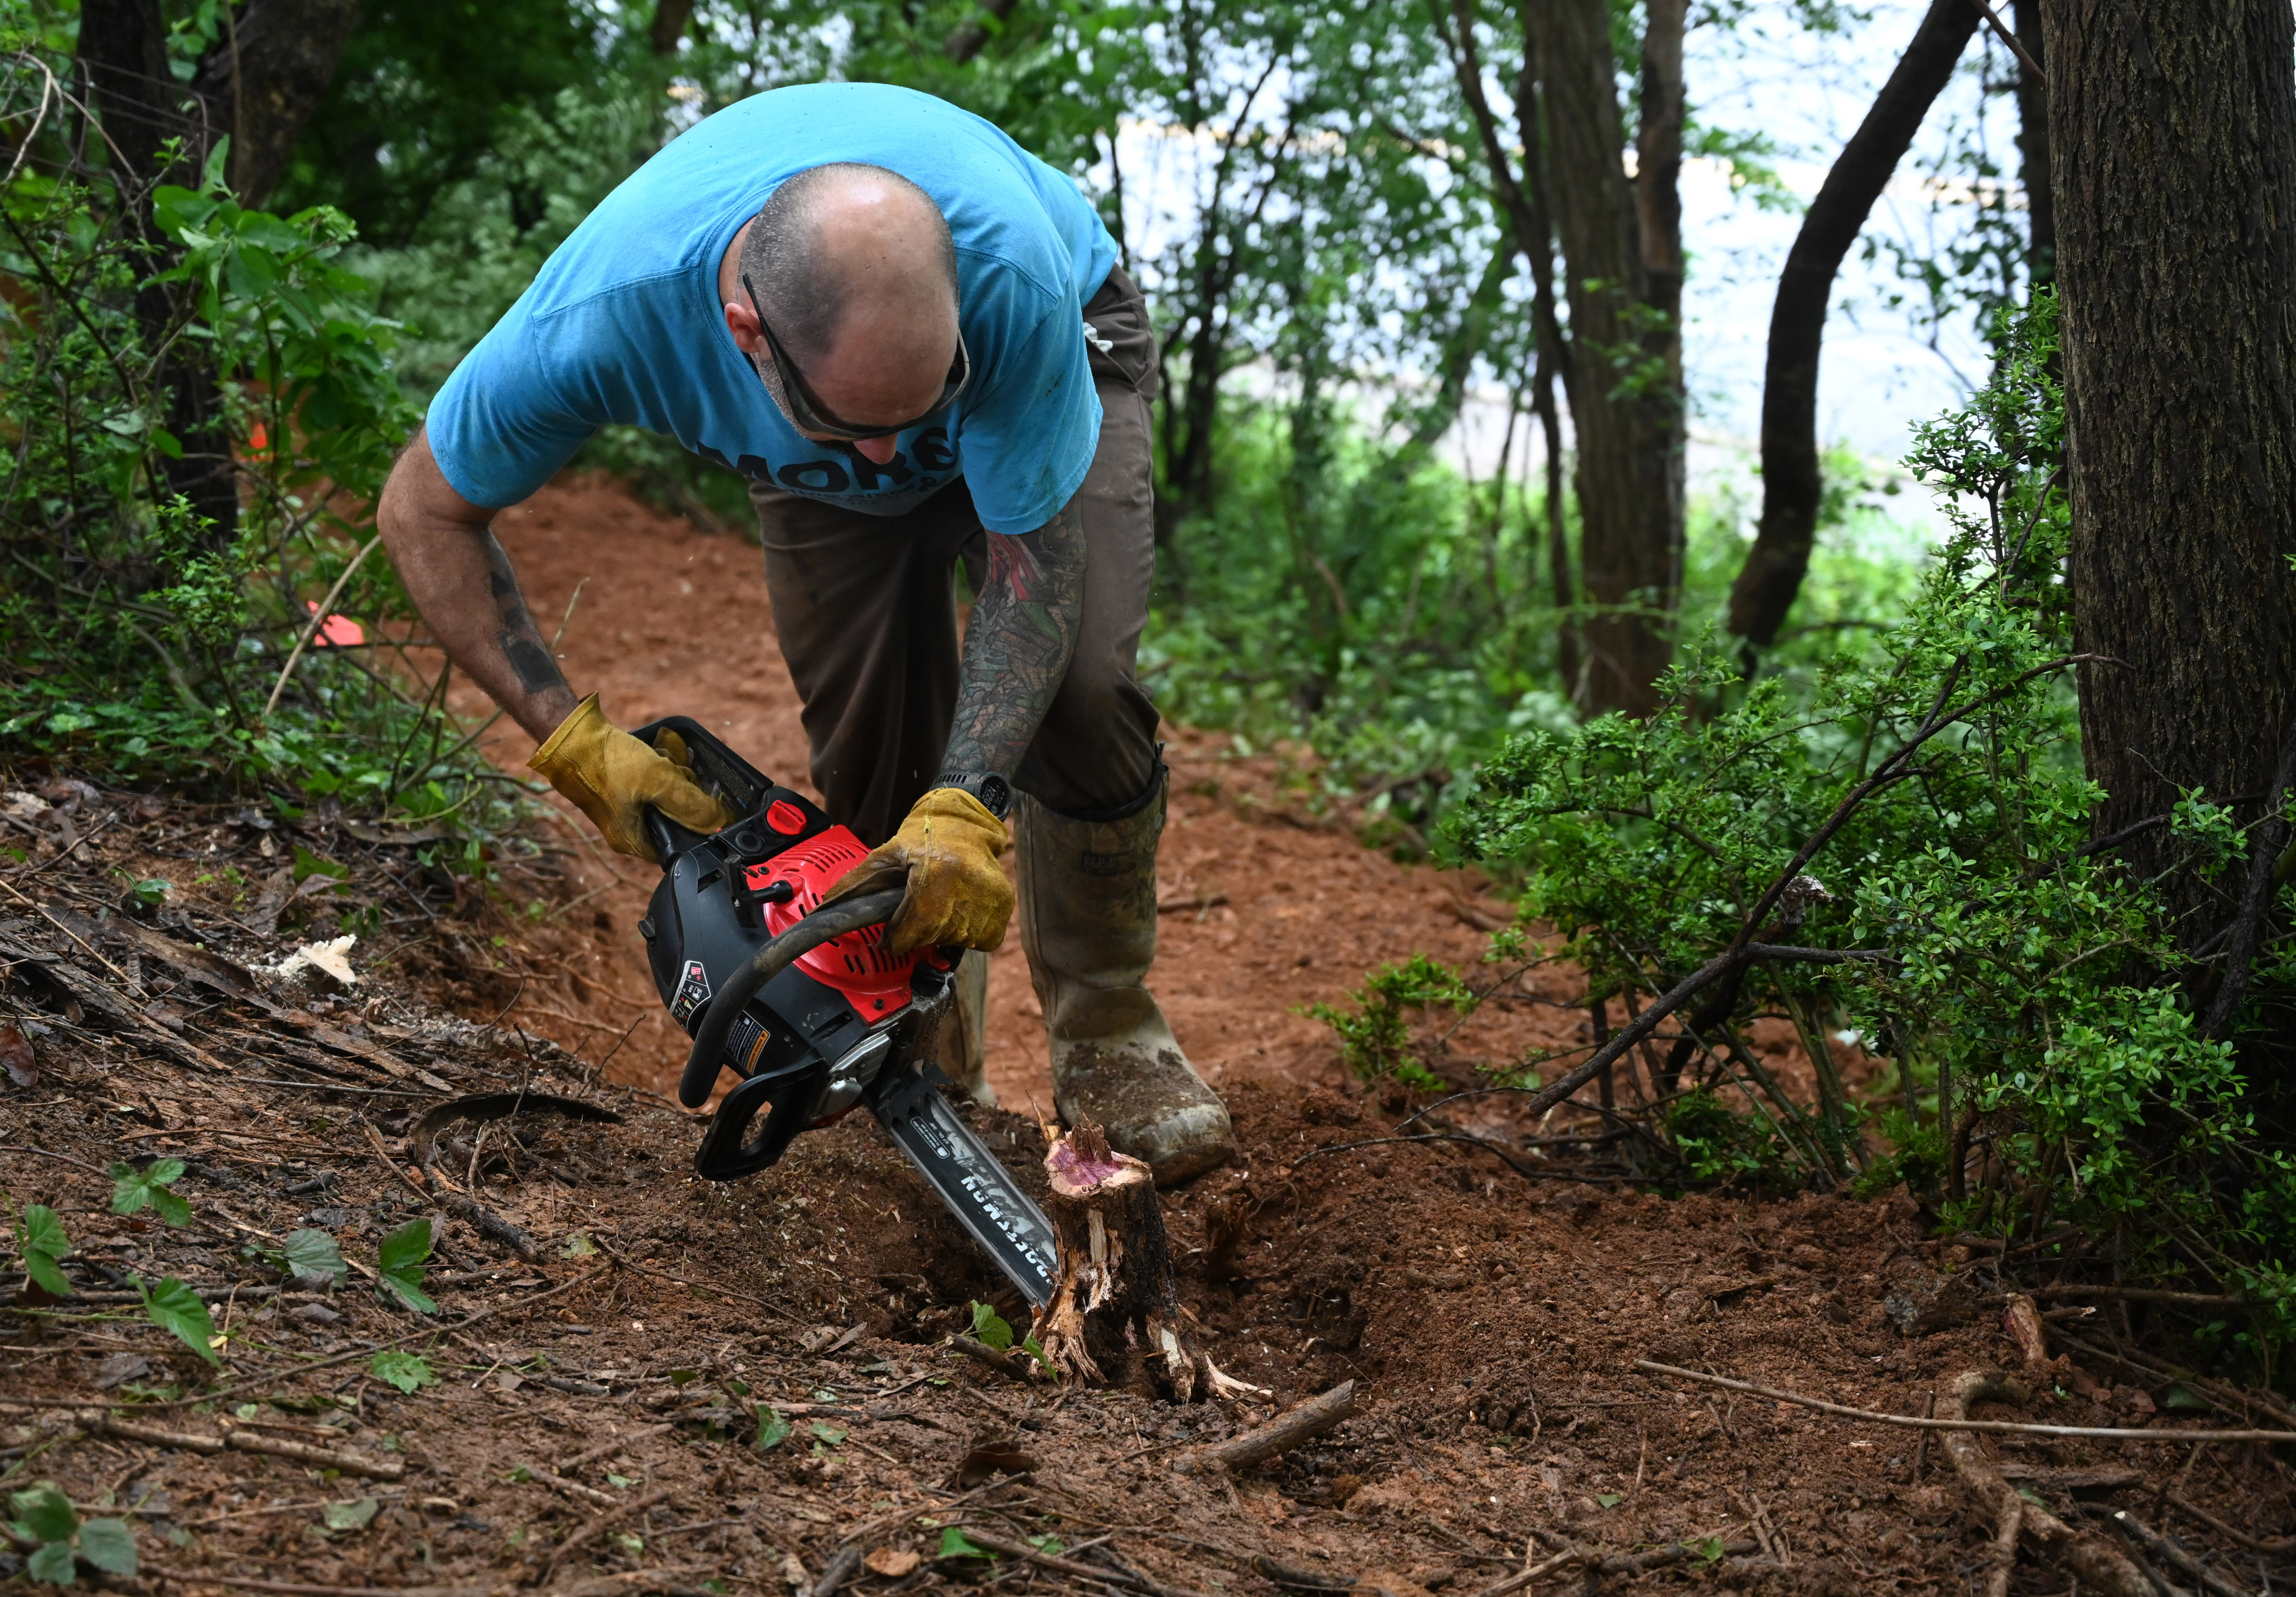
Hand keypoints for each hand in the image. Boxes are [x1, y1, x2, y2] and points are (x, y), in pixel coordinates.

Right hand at [526, 693, 732, 862]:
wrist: (569, 736)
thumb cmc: (606, 762)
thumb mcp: (658, 781)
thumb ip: (690, 805)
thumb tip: (719, 823)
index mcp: (633, 842)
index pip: (679, 847)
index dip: (698, 827)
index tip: (705, 804)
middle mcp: (626, 831)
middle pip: (674, 820)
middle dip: (684, 795)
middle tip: (681, 773)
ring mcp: (621, 810)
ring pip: (664, 798)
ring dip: (673, 778)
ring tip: (668, 759)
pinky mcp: (618, 790)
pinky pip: (650, 784)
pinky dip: (659, 769)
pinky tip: (659, 753)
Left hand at [822, 787, 1013, 953]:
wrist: (965, 817)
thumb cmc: (923, 835)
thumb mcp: (885, 855)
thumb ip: (856, 885)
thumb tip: (823, 910)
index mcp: (937, 873)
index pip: (915, 929)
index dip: (897, 939)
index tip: (890, 938)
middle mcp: (968, 886)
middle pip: (934, 937)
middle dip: (917, 935)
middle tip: (913, 917)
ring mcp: (989, 897)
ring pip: (957, 942)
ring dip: (941, 935)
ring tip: (936, 908)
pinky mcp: (1003, 905)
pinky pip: (983, 940)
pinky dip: (966, 936)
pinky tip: (957, 914)